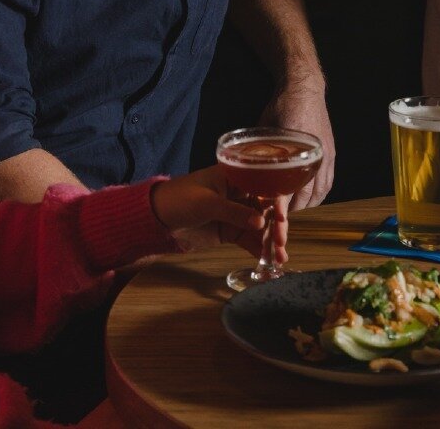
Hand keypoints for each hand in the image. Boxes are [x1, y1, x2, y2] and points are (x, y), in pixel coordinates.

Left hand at [151, 166, 288, 261]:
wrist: (158, 218)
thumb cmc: (180, 198)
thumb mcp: (207, 203)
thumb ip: (234, 212)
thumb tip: (262, 223)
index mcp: (236, 177)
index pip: (264, 185)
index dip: (277, 201)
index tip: (281, 218)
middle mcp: (241, 194)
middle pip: (267, 208)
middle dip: (278, 225)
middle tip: (281, 242)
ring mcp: (237, 214)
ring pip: (262, 227)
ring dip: (273, 241)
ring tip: (281, 258)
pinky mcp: (231, 232)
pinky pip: (251, 240)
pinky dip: (261, 250)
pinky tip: (271, 262)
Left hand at [261, 79, 335, 209]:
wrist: (304, 89)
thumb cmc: (282, 107)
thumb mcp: (265, 129)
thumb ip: (260, 150)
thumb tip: (246, 169)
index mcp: (298, 152)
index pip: (290, 188)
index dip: (281, 204)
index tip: (270, 214)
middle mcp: (316, 157)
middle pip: (306, 195)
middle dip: (292, 209)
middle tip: (277, 218)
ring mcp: (325, 157)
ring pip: (319, 191)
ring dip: (306, 204)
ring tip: (292, 212)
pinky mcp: (330, 154)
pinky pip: (327, 182)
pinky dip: (319, 194)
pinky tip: (310, 199)